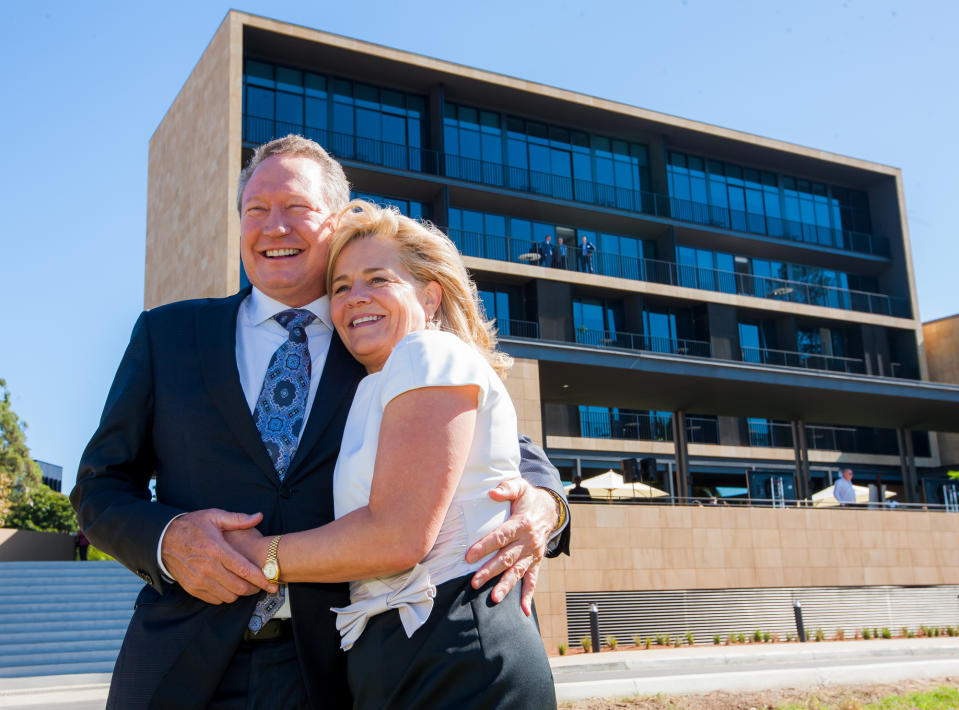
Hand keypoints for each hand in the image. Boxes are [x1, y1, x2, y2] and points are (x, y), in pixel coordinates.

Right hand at [160, 509, 277, 603]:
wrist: (164, 539)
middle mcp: (208, 567)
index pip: (244, 569)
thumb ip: (238, 519)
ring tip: (244, 583)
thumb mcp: (214, 516)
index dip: (261, 579)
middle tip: (259, 583)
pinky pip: (215, 600)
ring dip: (239, 592)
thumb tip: (258, 517)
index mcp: (216, 549)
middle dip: (253, 588)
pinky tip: (228, 585)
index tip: (273, 585)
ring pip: (229, 596)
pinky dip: (225, 595)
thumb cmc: (191, 526)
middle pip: (239, 587)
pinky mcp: (192, 588)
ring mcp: (199, 580)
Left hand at [465, 479, 555, 614]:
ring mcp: (533, 554)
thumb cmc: (529, 498)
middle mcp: (528, 541)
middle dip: (490, 571)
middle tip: (474, 582)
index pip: (500, 537)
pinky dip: (528, 596)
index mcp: (521, 524)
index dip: (484, 546)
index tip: (469, 556)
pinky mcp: (536, 562)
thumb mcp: (520, 487)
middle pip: (506, 558)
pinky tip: (523, 610)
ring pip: (518, 572)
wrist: (550, 508)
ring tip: (495, 599)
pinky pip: (533, 580)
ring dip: (506, 586)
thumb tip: (492, 492)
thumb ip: (507, 488)